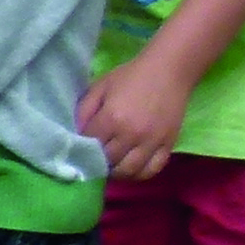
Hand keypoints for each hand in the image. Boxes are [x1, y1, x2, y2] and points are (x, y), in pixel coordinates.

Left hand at [77, 59, 192, 180]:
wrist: (169, 70)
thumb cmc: (131, 76)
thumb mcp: (101, 86)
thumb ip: (85, 110)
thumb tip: (75, 133)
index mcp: (112, 118)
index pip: (90, 145)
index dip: (83, 148)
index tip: (81, 148)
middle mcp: (131, 134)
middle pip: (108, 162)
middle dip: (98, 162)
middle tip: (95, 160)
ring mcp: (151, 142)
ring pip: (129, 171)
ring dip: (117, 173)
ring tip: (112, 166)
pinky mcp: (168, 145)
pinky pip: (152, 170)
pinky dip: (140, 174)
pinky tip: (132, 168)